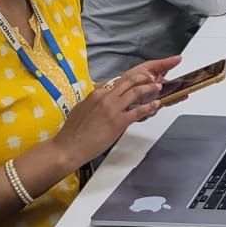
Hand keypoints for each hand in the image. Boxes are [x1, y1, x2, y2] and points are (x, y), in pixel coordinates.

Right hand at [53, 56, 181, 165]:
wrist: (67, 148)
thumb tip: (100, 99)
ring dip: (149, 88)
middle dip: (144, 78)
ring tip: (158, 87)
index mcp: (96, 94)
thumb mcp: (81, 109)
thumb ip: (93, 102)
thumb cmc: (72, 133)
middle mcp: (105, 98)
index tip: (139, 79)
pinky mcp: (118, 122)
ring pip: (136, 92)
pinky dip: (150, 106)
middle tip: (152, 78)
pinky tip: (156, 105)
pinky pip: (138, 111)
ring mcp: (112, 109)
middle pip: (129, 82)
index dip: (131, 79)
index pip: (117, 82)